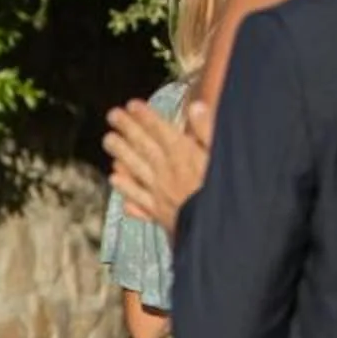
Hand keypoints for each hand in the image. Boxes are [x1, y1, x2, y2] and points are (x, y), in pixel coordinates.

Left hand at [104, 96, 213, 233]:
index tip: (132, 104)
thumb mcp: (224, 157)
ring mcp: (161, 194)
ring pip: (136, 169)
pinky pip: (138, 197)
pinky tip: (114, 179)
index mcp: (186, 157)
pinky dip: (125, 187)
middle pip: (144, 147)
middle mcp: (168, 173)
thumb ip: (209, 132)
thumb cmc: (228, 193)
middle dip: (128, 129)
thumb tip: (196, 107)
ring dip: (120, 153)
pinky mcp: (160, 213)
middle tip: (113, 115)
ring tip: (107, 139)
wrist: (223, 233)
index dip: (146, 117)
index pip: (161, 132)